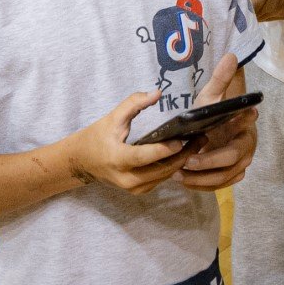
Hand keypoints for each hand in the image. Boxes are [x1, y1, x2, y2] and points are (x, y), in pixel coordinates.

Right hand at [66, 91, 190, 194]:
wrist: (82, 162)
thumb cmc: (97, 136)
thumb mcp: (113, 117)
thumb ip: (134, 103)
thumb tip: (157, 92)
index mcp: (117, 159)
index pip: (144, 156)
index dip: (163, 150)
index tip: (182, 140)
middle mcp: (126, 178)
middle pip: (160, 170)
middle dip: (183, 155)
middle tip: (201, 139)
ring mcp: (132, 188)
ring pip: (163, 177)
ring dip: (181, 162)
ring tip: (198, 145)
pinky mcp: (138, 191)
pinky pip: (159, 180)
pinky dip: (172, 168)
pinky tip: (185, 155)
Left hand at [181, 53, 256, 189]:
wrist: (213, 125)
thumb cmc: (212, 111)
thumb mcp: (213, 96)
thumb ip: (221, 79)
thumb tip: (231, 56)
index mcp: (245, 130)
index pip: (242, 135)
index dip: (232, 137)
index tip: (209, 140)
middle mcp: (246, 151)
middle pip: (230, 162)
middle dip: (208, 164)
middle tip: (185, 162)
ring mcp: (239, 167)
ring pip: (222, 179)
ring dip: (201, 179)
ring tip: (178, 173)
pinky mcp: (229, 178)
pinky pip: (217, 186)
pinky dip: (200, 185)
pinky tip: (182, 179)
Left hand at [244, 0, 283, 20]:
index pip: (246, 4)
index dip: (237, 2)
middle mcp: (271, 3)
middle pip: (249, 13)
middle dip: (241, 7)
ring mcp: (278, 11)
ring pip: (257, 17)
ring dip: (250, 11)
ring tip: (244, 1)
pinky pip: (266, 17)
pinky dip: (259, 12)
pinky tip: (258, 3)